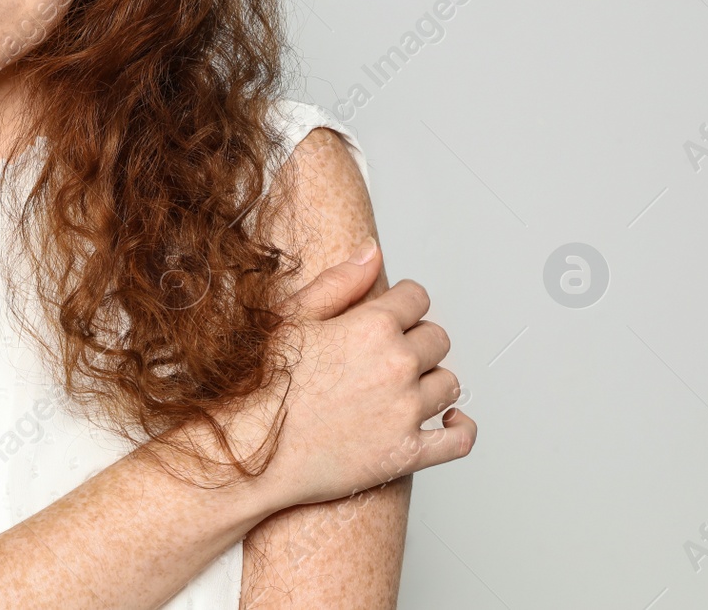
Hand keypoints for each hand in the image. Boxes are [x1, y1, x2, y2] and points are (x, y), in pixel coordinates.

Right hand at [245, 238, 475, 508]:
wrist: (246, 448)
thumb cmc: (259, 384)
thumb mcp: (292, 317)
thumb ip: (339, 282)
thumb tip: (373, 253)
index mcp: (372, 326)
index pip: (418, 298)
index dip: (401, 304)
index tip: (391, 315)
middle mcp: (397, 365)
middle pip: (437, 339)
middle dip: (415, 341)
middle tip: (386, 354)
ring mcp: (405, 412)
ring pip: (448, 383)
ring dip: (431, 381)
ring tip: (404, 386)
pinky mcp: (407, 454)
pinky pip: (459, 439)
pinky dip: (461, 427)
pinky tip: (449, 419)